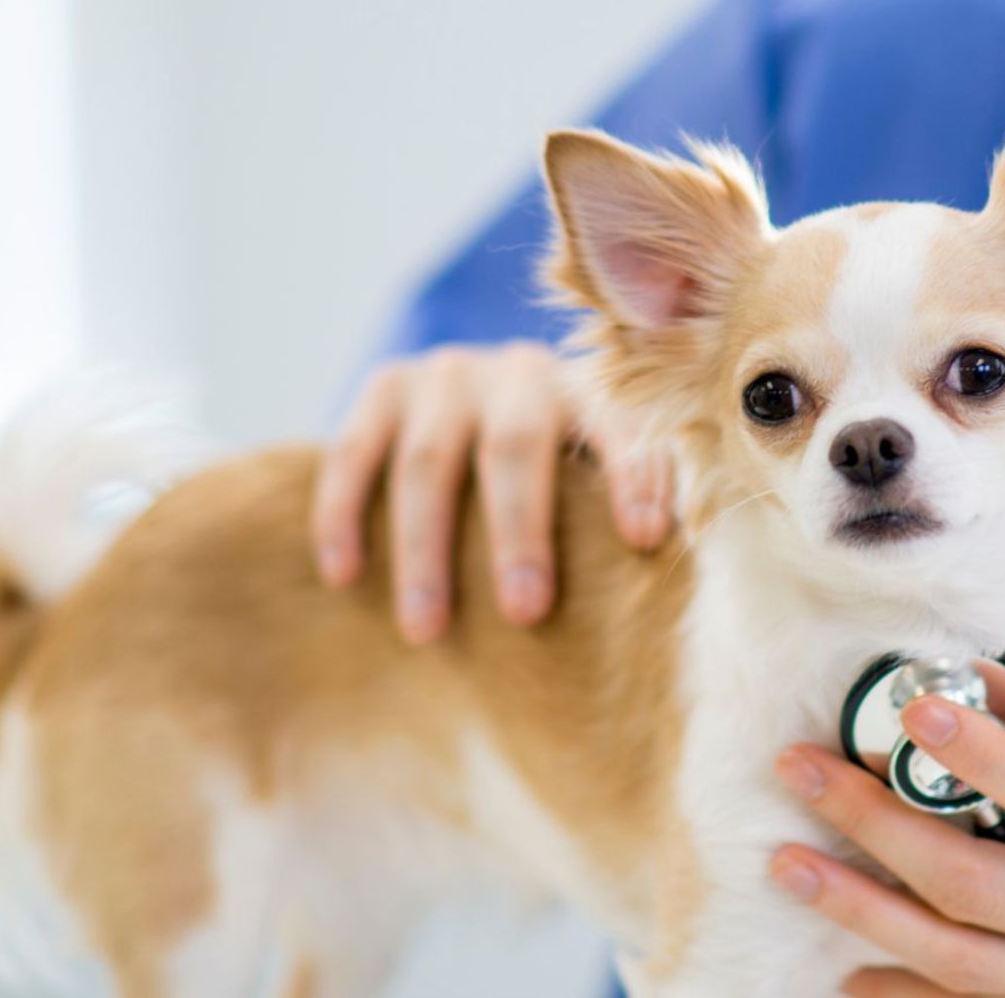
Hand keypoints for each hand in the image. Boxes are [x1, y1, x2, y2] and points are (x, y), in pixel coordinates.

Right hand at [311, 341, 671, 643]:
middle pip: (515, 448)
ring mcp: (445, 374)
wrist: (474, 409)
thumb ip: (615, 517)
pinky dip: (343, 514)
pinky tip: (344, 575)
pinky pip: (353, 451)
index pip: (617, 427)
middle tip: (524, 613)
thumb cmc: (556, 482)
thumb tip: (661, 596)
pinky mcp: (383, 385)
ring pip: (427, 461)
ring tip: (426, 632)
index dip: (632, 477)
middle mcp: (518, 371)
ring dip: (424, 550)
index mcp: (588, 391)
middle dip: (520, 534)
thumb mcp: (594, 484)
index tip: (643, 541)